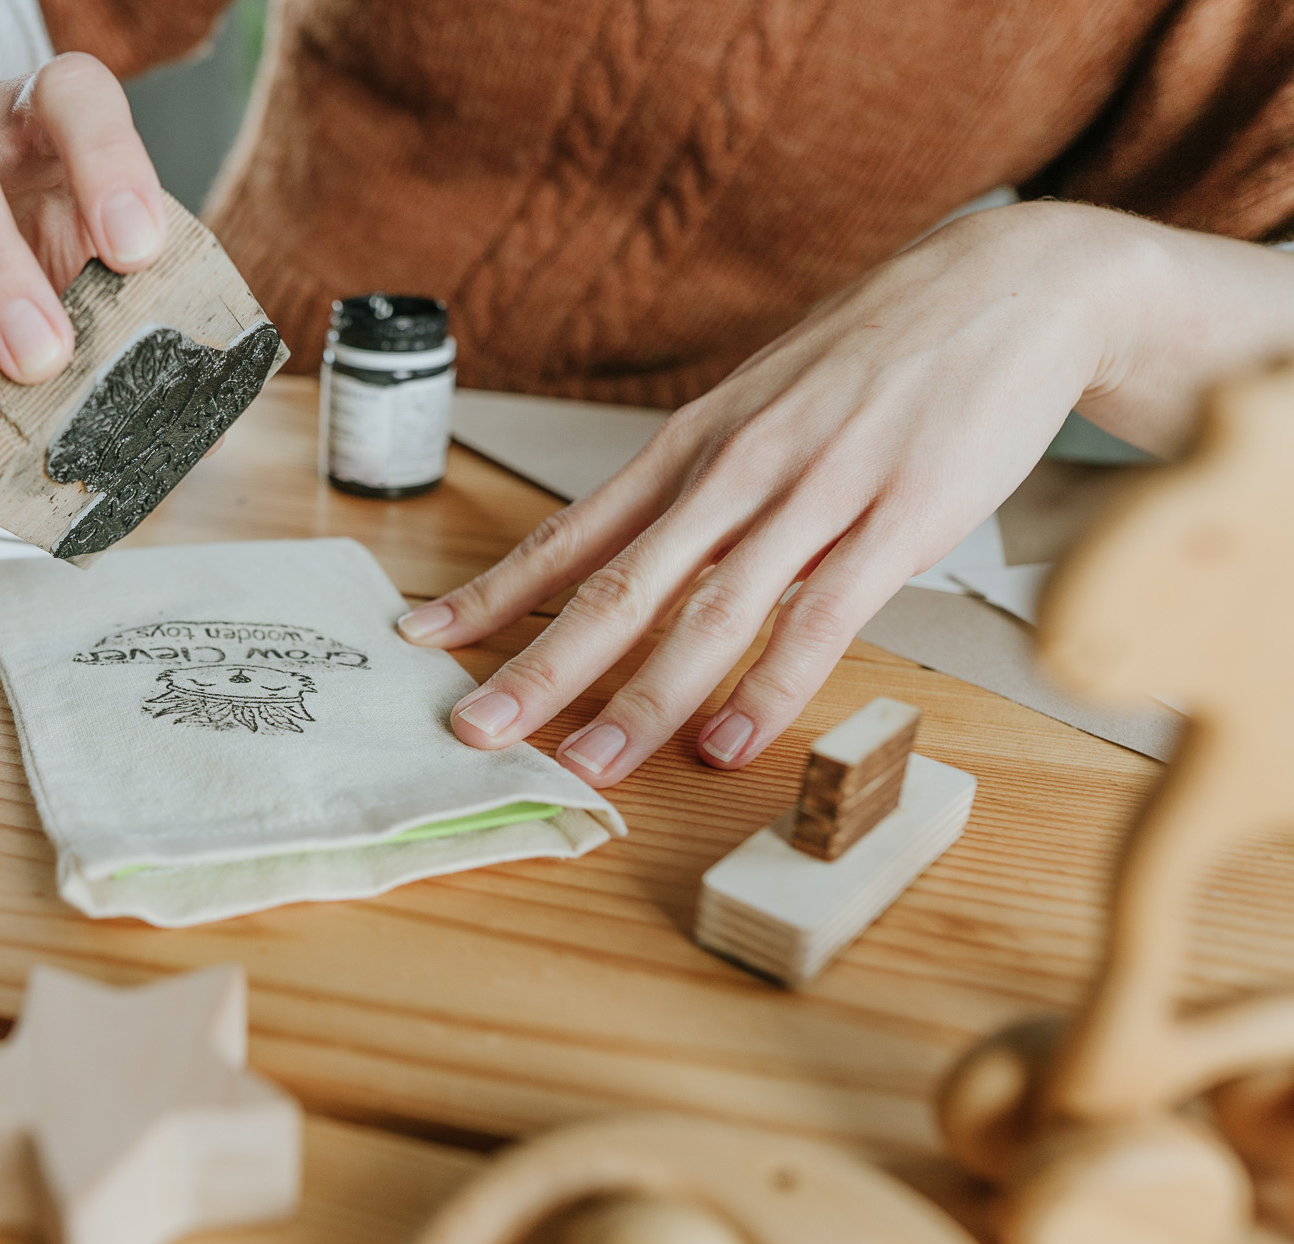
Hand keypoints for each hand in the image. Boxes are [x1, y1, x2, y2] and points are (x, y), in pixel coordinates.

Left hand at [397, 202, 1174, 786]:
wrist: (1011, 285)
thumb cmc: (875, 354)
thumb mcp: (762, 406)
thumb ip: (702, 486)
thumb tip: (636, 557)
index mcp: (691, 445)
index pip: (572, 532)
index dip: (494, 591)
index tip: (421, 637)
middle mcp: (734, 469)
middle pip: (618, 585)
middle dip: (540, 667)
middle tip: (476, 731)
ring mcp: (815, 494)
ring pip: (707, 613)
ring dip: (641, 700)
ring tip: (587, 768)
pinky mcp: (899, 520)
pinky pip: (821, 619)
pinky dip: (770, 687)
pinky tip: (728, 741)